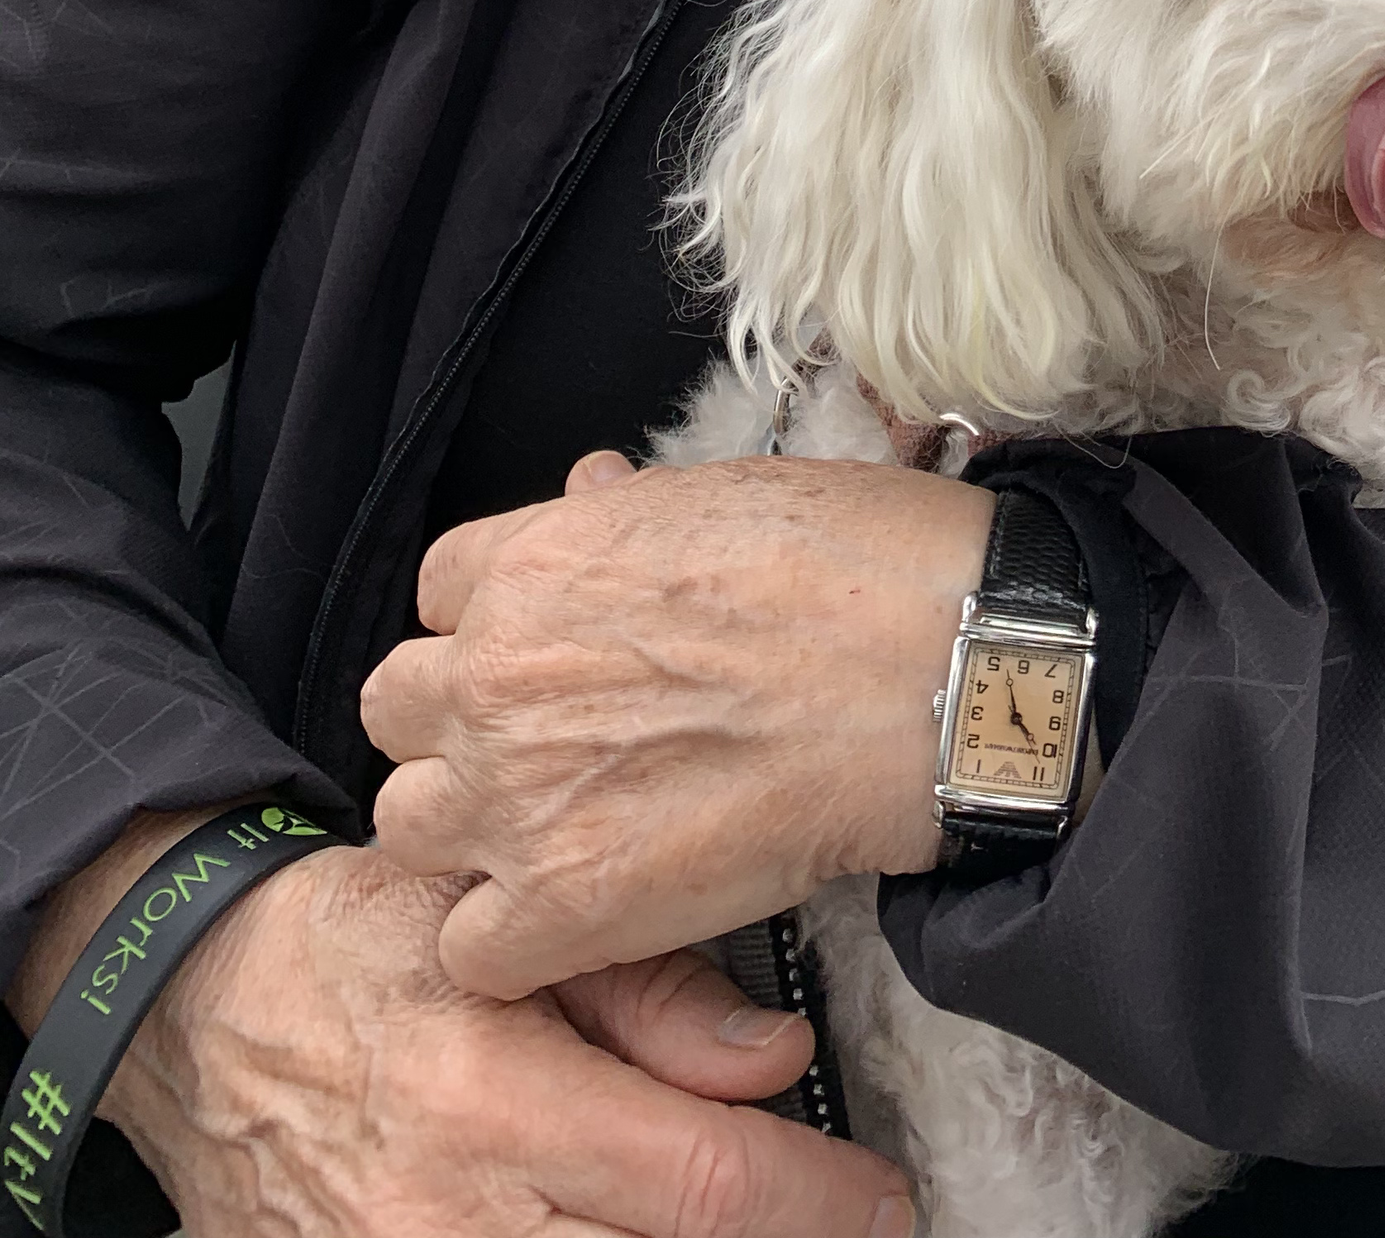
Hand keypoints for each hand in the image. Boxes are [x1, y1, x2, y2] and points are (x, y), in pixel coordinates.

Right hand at [81, 835, 914, 1237]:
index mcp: (496, 1104)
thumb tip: (778, 1060)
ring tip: (747, 1220)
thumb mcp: (505, 936)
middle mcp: (450, 1220)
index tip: (883, 1202)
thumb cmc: (360, 950)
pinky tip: (632, 1231)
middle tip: (837, 1222)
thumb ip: (653, 997)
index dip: (817, 1203)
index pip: (704, 1182)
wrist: (196, 1015)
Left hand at [363, 450, 992, 998]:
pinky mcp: (561, 905)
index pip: (438, 594)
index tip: (545, 655)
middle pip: (396, 711)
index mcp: (534, 562)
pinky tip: (590, 921)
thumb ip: (626, 510)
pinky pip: (471, 949)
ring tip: (567, 837)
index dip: (491, 626)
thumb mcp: (725, 490)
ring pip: (410, 829)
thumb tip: (590, 489)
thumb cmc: (859, 568)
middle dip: (458, 728)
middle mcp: (497, 672)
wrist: (933, 676)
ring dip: (475, 835)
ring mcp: (516, 792)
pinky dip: (521, 947)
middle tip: (546, 749)